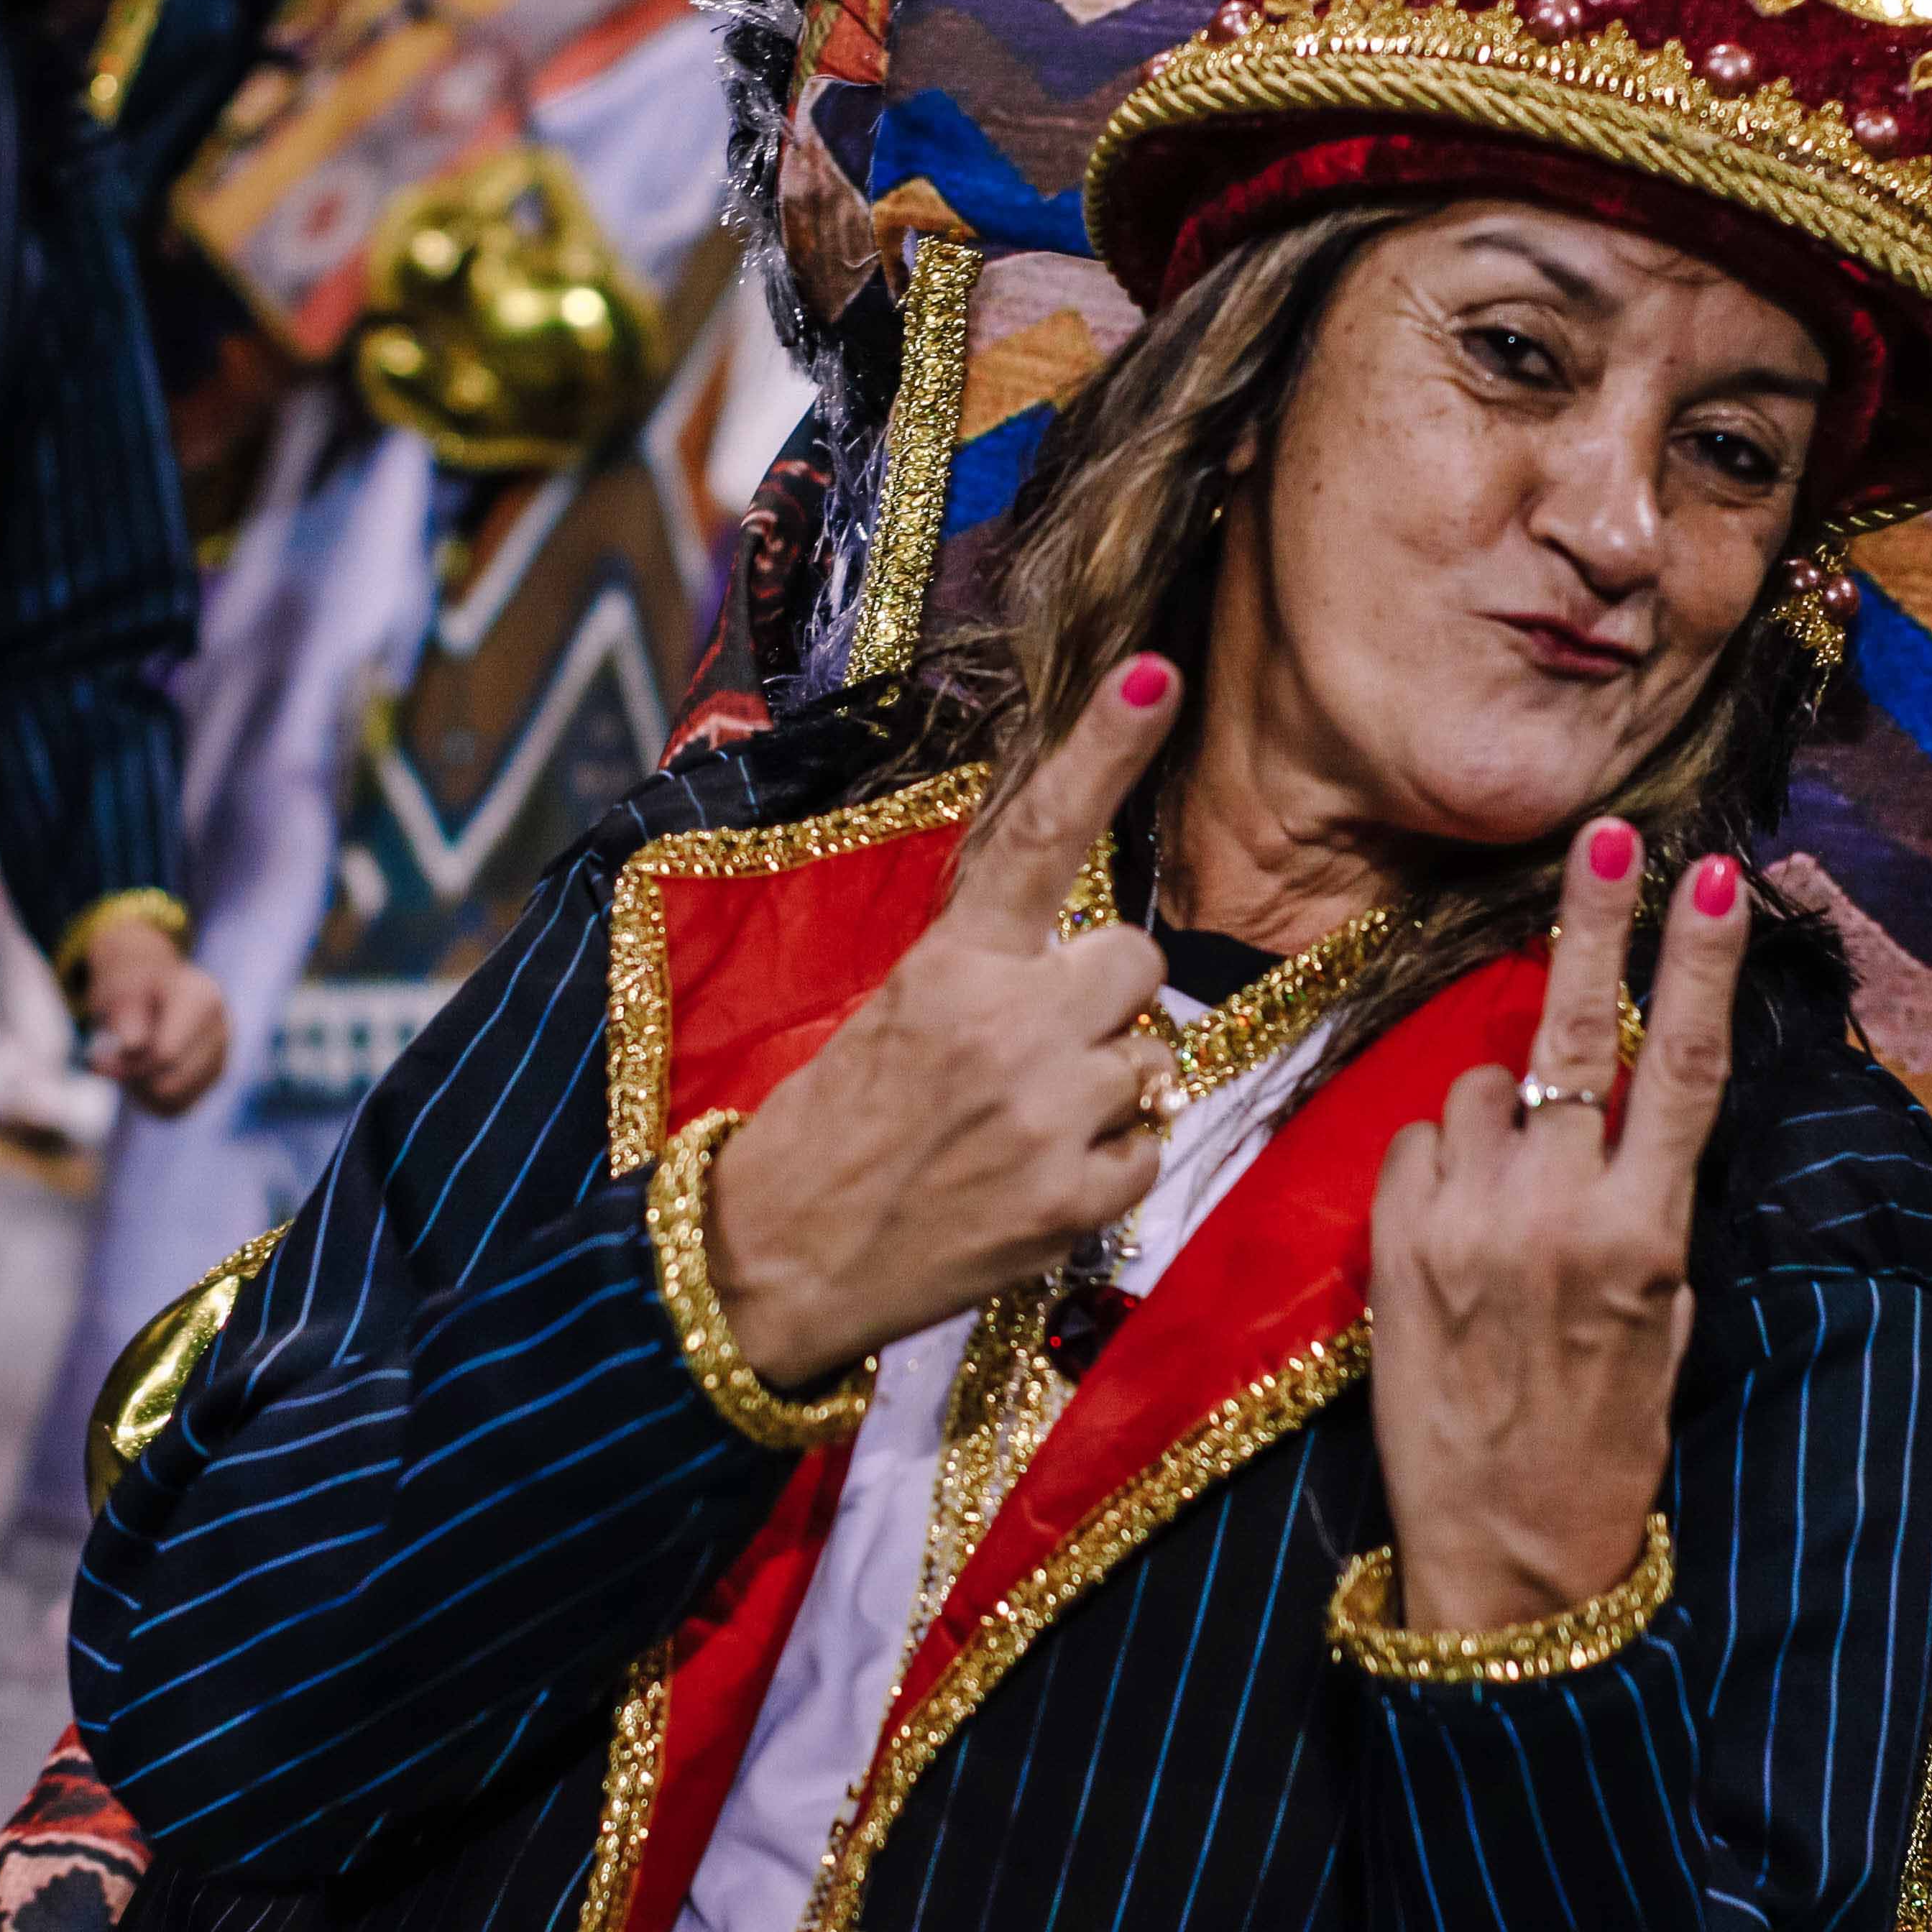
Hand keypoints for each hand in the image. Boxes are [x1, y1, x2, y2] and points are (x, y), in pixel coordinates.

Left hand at [81, 917, 231, 1114]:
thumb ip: (126, 1016)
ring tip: (122, 1069)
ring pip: (175, 1100)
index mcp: (201, 998)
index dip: (125, 1066)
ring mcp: (221, 1054)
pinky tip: (137, 1078)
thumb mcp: (119, 990)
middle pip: (170, 1083)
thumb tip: (132, 1047)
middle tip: (104, 1066)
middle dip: (132, 1080)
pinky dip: (152, 1101)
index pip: (165, 1055)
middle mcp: (221, 1028)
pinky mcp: (213, 1075)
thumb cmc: (132, 986)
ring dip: (140, 1093)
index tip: (95, 1061)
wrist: (153, 983)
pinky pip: (179, 1107)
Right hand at [706, 655, 1184, 1385]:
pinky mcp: (1075, 1198)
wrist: (773, 1259)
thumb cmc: (833, 1130)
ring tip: (1025, 1125)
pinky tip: (1040, 1180)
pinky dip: (1110, 1166)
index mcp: (950, 961)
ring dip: (1108, 1087)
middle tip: (1037, 1045)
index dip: (1104, 748)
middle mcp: (1008, 1022)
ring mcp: (1049, 1112)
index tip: (1158, 672)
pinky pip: (1152, 1146)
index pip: (1039, 833)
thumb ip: (989, 971)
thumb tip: (1085, 963)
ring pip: (1153, 1058)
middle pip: (1136, 959)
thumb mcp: (894, 1013)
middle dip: (1103, 996)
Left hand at [1366, 823, 1744, 1633]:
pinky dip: (1437, 1158)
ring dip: (1498, 1105)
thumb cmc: (1604, 1444)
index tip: (1716, 877)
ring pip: (1479, 1087)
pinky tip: (1454, 1222)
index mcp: (1643, 1236)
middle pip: (1577, 1033)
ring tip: (1512, 1191)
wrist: (1504, 1556)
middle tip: (1611, 835)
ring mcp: (1464, 1224)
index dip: (1700, 966)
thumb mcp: (1664, 1325)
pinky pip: (1416, 1143)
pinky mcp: (1391, 1245)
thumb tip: (1628, 1123)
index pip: (1682, 1069)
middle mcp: (1553, 1214)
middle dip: (1597, 922)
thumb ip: (1645, 1213)